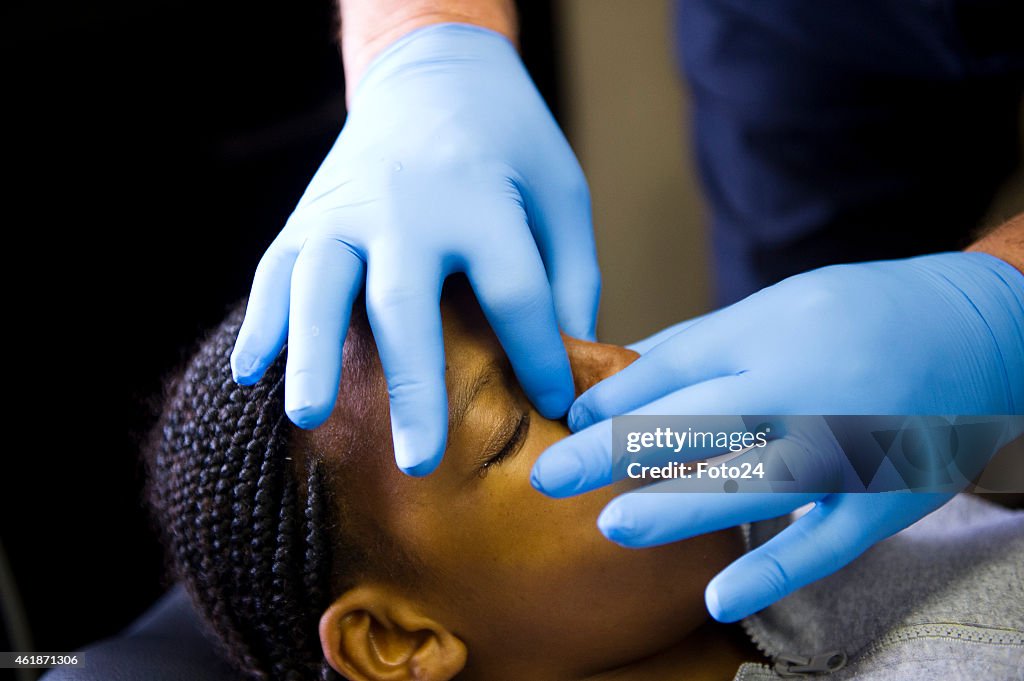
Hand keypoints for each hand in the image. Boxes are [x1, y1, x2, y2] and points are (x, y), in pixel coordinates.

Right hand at [230, 24, 599, 474]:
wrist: (434, 68)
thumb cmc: (510, 143)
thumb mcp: (561, 193)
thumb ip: (572, 275)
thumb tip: (575, 361)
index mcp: (482, 202)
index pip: (516, 297)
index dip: (541, 359)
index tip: (558, 408)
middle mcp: (408, 208)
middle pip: (408, 308)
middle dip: (413, 389)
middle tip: (420, 464)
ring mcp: (348, 209)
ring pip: (322, 287)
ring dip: (314, 354)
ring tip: (309, 417)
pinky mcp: (310, 214)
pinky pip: (275, 270)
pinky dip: (260, 320)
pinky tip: (248, 370)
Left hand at [531, 251, 1023, 620]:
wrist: (977, 331)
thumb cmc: (856, 316)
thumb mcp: (776, 307)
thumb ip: (697, 344)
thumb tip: (618, 371)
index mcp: (769, 331)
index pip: (673, 368)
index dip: (613, 399)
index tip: (565, 424)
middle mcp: (802, 385)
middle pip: (696, 421)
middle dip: (615, 450)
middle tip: (548, 477)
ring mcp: (844, 447)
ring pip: (750, 483)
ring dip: (676, 507)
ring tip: (610, 526)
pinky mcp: (880, 498)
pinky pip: (822, 543)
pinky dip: (771, 572)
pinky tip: (716, 598)